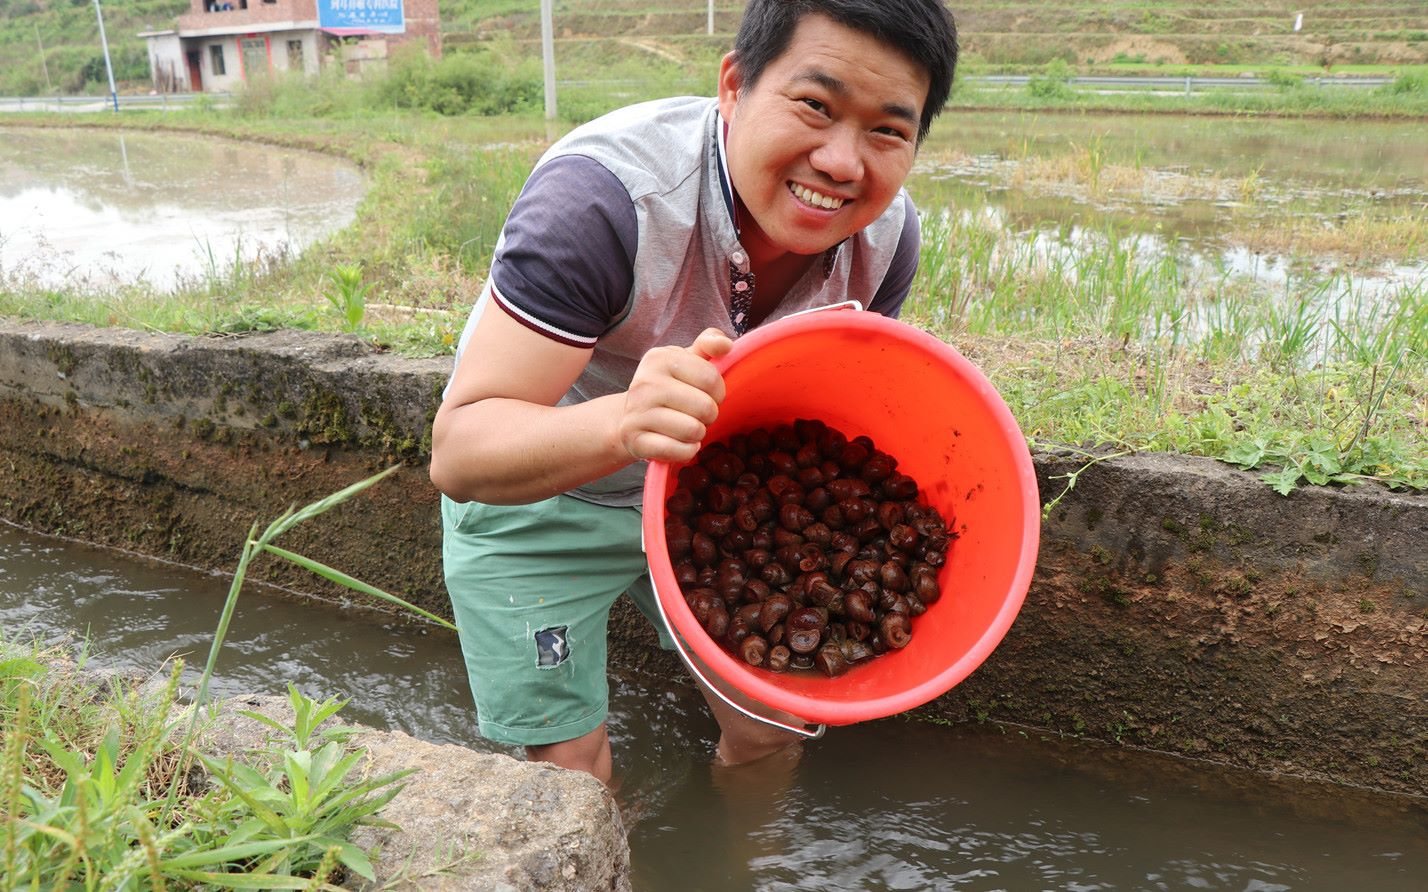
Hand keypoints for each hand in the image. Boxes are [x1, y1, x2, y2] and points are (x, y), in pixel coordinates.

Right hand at [619, 328, 732, 462]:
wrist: (630, 416)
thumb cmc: (669, 386)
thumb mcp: (686, 359)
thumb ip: (709, 344)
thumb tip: (726, 345)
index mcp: (659, 358)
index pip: (711, 378)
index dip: (718, 392)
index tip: (708, 394)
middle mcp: (644, 383)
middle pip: (705, 407)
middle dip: (709, 415)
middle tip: (697, 414)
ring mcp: (636, 413)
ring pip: (693, 430)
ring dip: (698, 434)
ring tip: (688, 427)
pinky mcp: (634, 440)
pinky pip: (678, 451)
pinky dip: (687, 451)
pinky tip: (681, 443)